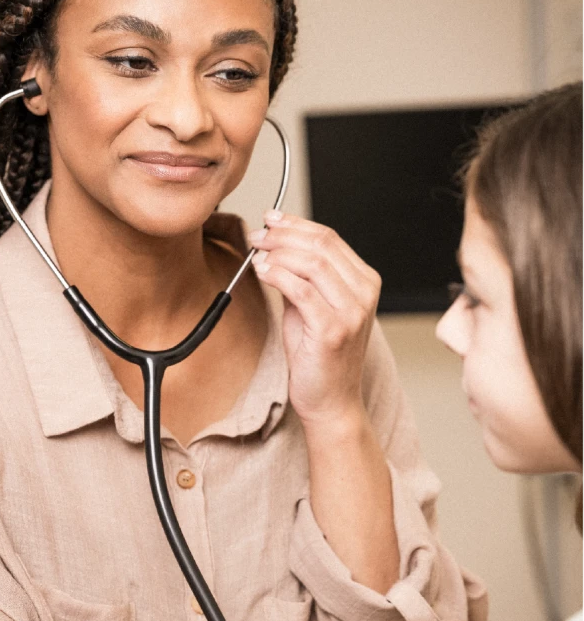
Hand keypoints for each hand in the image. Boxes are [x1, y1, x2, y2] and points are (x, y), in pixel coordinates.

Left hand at [249, 212, 380, 427]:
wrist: (330, 401)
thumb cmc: (319, 357)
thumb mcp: (311, 308)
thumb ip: (301, 277)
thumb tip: (275, 246)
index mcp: (364, 282)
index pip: (330, 238)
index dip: (296, 224)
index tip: (270, 220)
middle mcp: (364, 293)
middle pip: (321, 244)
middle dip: (283, 234)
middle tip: (256, 235)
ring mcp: (352, 311)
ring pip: (312, 262)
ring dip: (277, 252)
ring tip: (256, 253)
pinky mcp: (333, 329)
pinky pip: (300, 289)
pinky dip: (277, 275)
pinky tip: (262, 272)